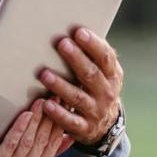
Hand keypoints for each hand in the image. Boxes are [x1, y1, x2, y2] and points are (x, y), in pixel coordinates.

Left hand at [0, 100, 71, 156]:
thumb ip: (48, 150)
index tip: (64, 106)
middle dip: (49, 117)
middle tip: (54, 98)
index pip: (53, 145)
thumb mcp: (26, 156)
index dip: (59, 124)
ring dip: (36, 120)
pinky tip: (25, 115)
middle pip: (42, 141)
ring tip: (41, 102)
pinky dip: (19, 128)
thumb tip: (69, 137)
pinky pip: (11, 144)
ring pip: (28, 141)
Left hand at [37, 27, 123, 146]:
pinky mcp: (84, 128)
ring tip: (44, 74)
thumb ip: (91, 55)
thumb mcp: (102, 72)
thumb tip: (71, 27)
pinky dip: (58, 113)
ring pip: (77, 97)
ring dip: (60, 85)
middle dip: (76, 59)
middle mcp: (107, 93)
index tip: (79, 32)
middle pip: (91, 74)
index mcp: (113, 75)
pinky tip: (46, 103)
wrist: (105, 124)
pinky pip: (70, 121)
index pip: (105, 57)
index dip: (93, 44)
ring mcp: (96, 111)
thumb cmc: (96, 87)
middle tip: (61, 44)